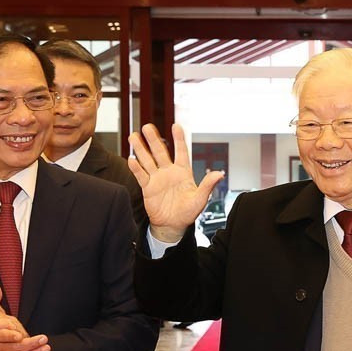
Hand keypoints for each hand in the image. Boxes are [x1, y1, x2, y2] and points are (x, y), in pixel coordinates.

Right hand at [128, 123, 223, 241]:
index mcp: (183, 172)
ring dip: (140, 149)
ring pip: (147, 160)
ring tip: (134, 136)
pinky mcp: (147, 187)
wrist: (173, 225)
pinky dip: (136, 168)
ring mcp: (157, 178)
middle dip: (153, 139)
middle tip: (147, 127)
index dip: (179, 139)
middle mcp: (169, 172)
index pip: (181, 151)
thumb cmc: (188, 212)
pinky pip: (141, 175)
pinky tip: (131, 159)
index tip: (176, 126)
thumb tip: (220, 173)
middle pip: (160, 152)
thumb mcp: (200, 199)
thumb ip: (208, 185)